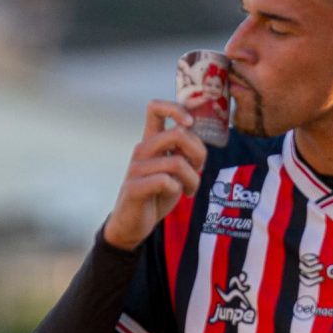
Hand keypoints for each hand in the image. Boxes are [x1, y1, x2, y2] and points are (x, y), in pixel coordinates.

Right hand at [103, 100, 206, 250]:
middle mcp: (142, 149)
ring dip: (192, 179)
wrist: (133, 224)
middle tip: (198, 168)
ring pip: (177, 162)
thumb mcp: (174, 170)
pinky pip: (165, 181)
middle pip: (178, 134)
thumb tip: (200, 140)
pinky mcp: (134, 187)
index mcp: (151, 141)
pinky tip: (176, 195)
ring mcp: (136, 168)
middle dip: (199, 153)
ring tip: (189, 189)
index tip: (190, 123)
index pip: (156, 108)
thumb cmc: (156, 194)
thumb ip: (185, 152)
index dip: (176, 109)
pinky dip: (177, 189)